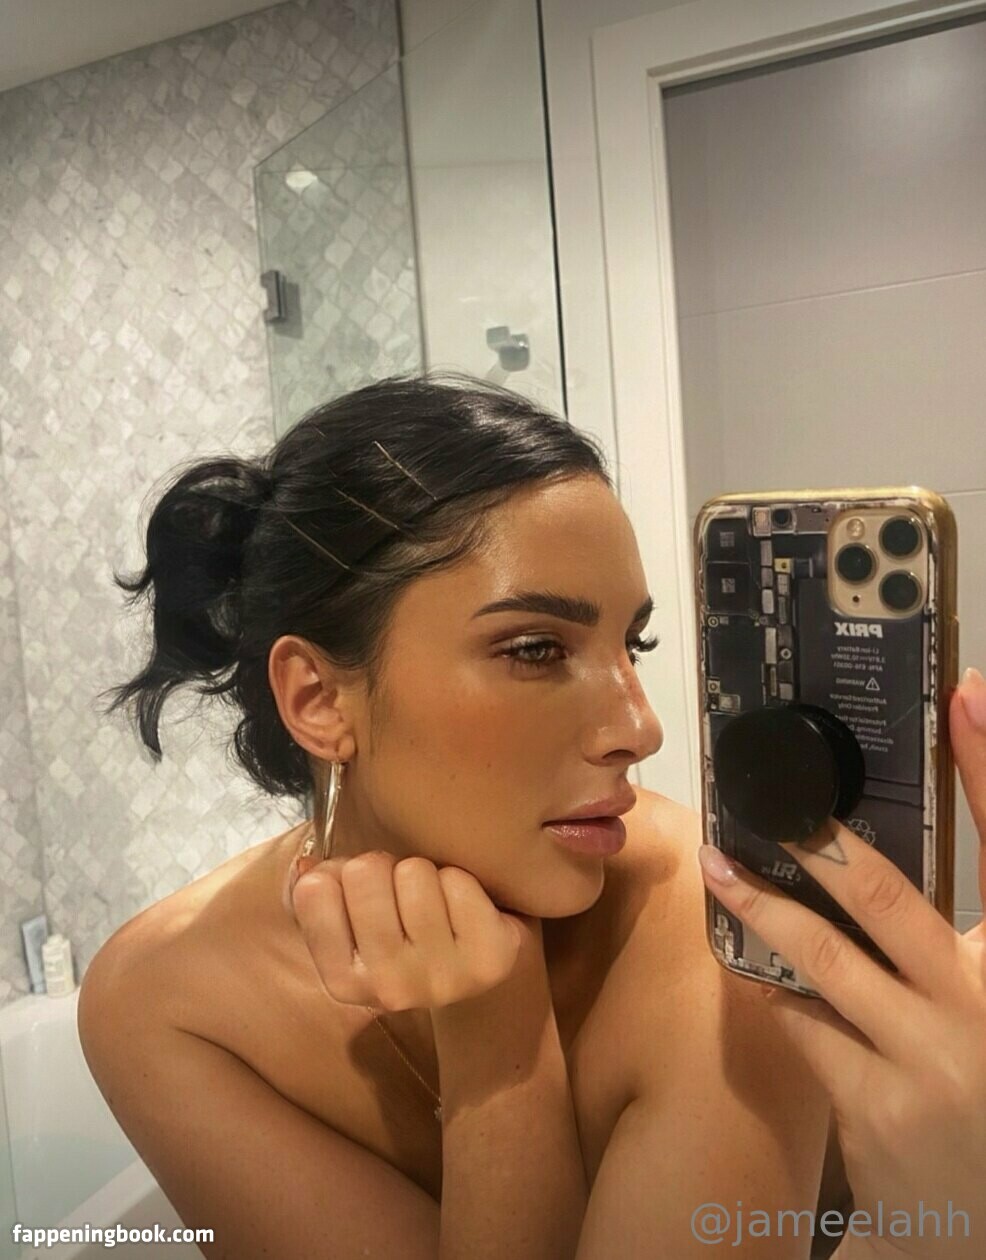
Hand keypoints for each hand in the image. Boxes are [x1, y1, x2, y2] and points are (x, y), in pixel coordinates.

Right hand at [288, 848, 541, 1012]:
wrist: (473, 956)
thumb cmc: (401, 928)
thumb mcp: (348, 917)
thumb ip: (315, 891)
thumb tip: (307, 870)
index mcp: (342, 982)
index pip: (315, 891)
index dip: (339, 873)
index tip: (359, 893)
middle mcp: (389, 989)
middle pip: (365, 872)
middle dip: (383, 867)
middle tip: (400, 892)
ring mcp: (441, 979)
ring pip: (414, 873)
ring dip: (425, 873)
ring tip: (434, 900)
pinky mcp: (489, 960)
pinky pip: (458, 883)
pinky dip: (461, 881)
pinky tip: (465, 908)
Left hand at [697, 669, 985, 1259]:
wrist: (978, 1226)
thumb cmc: (984, 1089)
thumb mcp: (983, 1002)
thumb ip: (953, 942)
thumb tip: (868, 861)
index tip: (968, 696)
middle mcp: (984, 1007)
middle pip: (893, 898)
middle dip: (822, 841)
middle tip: (771, 795)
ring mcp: (929, 1062)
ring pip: (824, 958)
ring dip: (763, 906)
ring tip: (721, 864)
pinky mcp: (872, 1107)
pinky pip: (802, 1020)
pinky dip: (772, 983)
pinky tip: (748, 958)